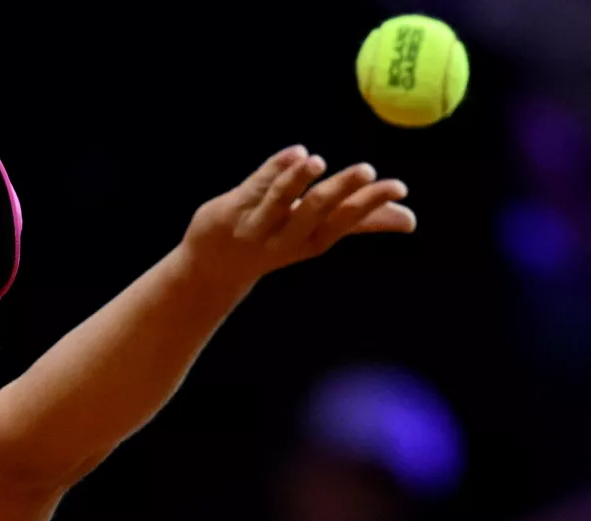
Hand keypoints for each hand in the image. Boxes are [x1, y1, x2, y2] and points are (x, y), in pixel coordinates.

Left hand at [182, 145, 415, 283]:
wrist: (214, 265)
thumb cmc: (276, 240)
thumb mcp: (317, 234)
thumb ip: (361, 221)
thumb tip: (410, 220)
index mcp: (311, 241)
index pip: (344, 223)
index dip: (370, 206)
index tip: (397, 186)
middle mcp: (285, 237)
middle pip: (315, 212)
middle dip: (340, 191)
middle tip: (367, 170)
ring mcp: (256, 225)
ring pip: (278, 201)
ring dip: (297, 181)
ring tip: (317, 161)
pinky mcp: (232, 209)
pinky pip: (254, 186)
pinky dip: (274, 168)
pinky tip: (297, 152)